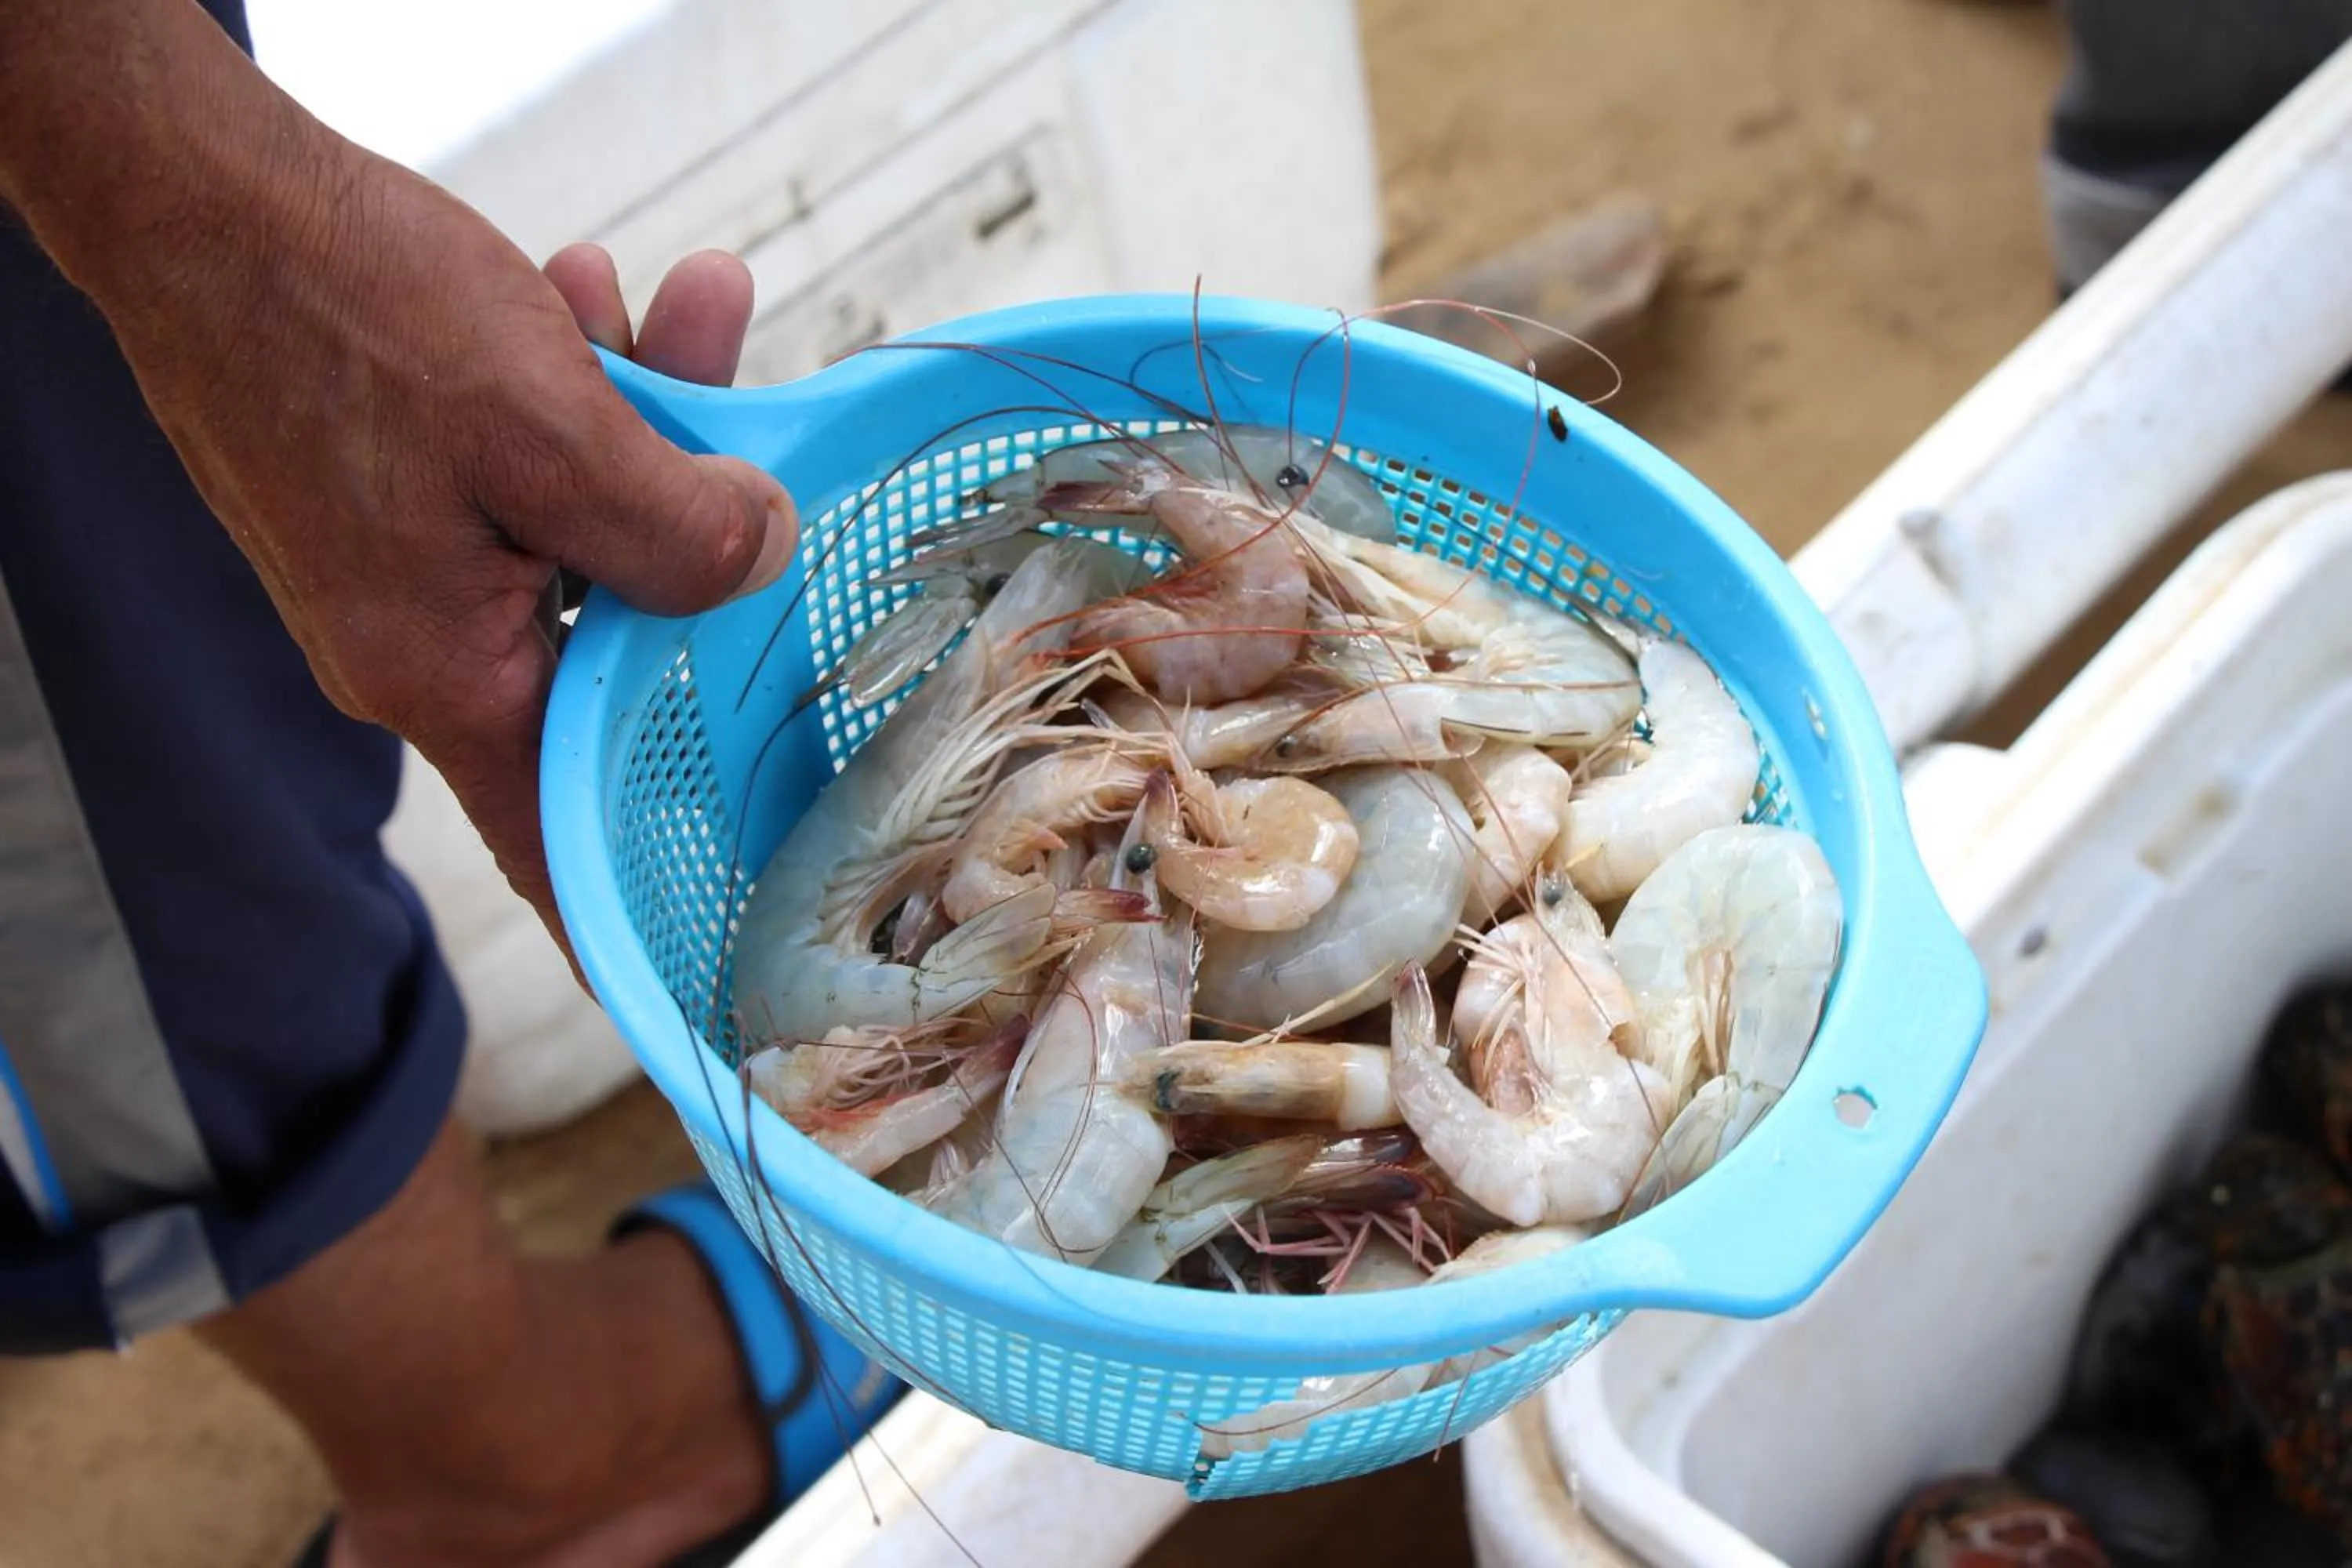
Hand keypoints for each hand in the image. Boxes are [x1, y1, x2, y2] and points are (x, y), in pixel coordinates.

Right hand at [85, 142, 790, 957]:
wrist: (195, 193)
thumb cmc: (346, 309)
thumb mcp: (550, 426)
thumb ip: (674, 525)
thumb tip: (765, 558)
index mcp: (441, 672)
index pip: (553, 839)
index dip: (627, 905)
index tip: (696, 978)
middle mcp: (417, 641)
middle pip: (614, 638)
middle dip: (703, 532)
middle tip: (761, 434)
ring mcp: (404, 566)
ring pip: (582, 528)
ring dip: (653, 423)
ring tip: (696, 307)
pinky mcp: (396, 492)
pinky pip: (524, 470)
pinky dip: (580, 393)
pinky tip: (592, 295)